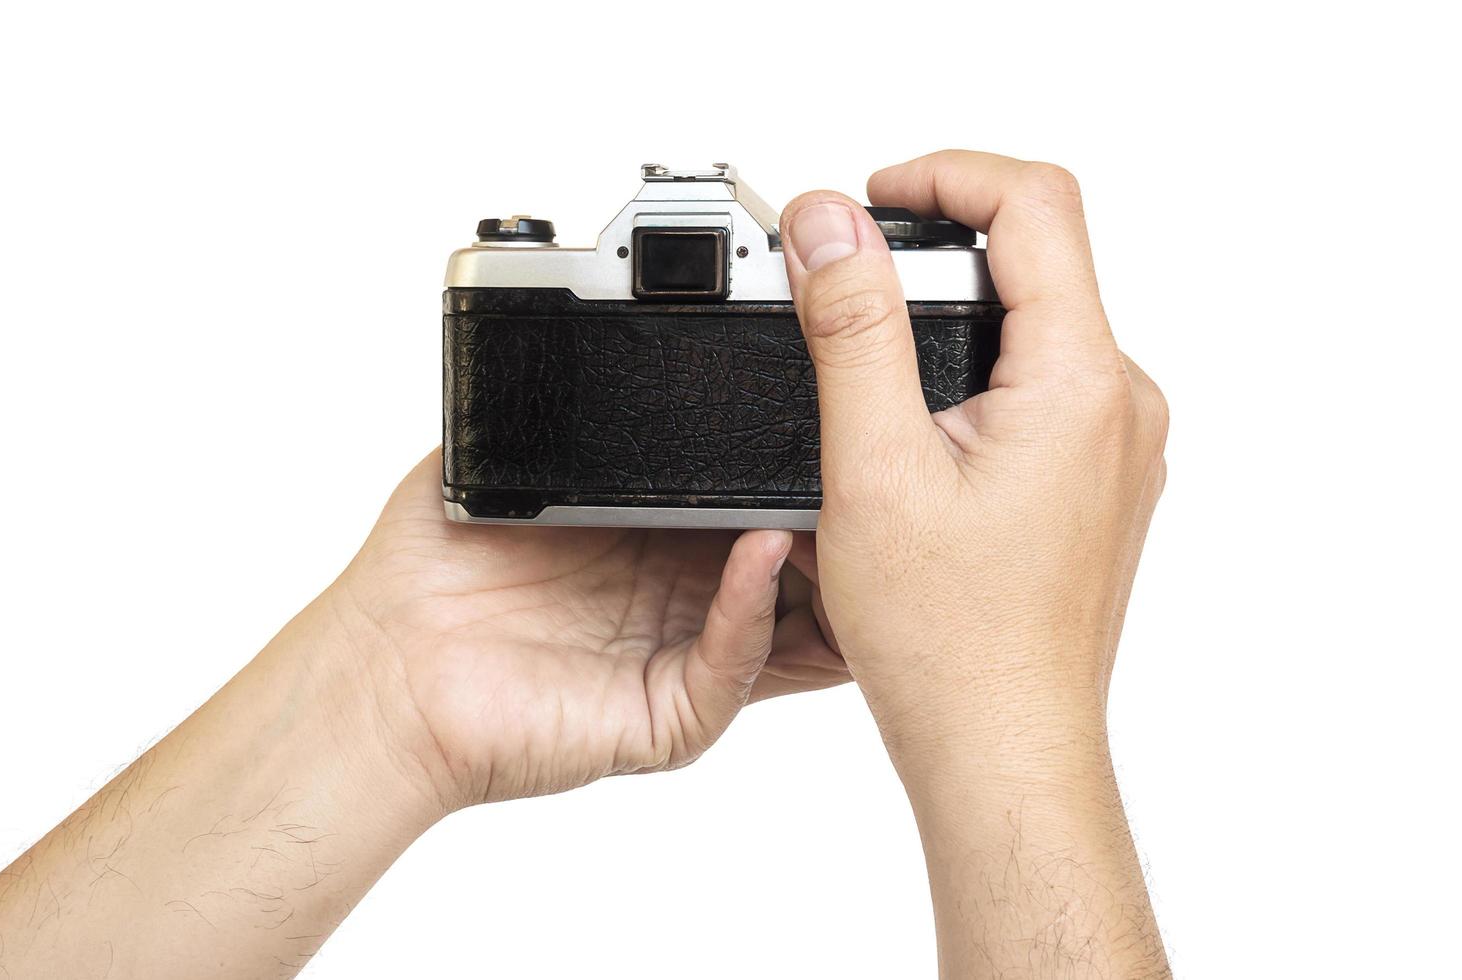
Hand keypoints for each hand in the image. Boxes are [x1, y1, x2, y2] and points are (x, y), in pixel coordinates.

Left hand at [330, 451, 846, 807]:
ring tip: (847, 507)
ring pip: (788, 627)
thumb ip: (565, 412)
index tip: (821, 414)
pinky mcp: (668, 715)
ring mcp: (678, 659)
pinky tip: (760, 549)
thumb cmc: (428, 573)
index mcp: (653, 541)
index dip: (790, 470)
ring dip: (820, 573)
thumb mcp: (505, 462)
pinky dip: (752, 608)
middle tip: (864, 461)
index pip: (751, 505)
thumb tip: (603, 331)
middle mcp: (677, 600)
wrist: (381, 668)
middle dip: (833, 523)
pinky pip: (731, 664)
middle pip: (791, 567)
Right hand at [778, 150, 1168, 975]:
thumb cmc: (951, 641)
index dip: (945, 175)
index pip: (1035, 205)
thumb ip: (853, 330)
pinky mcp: (1097, 479)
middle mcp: (1121, 406)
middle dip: (940, 242)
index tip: (872, 199)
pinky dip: (977, 370)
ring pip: (1039, 321)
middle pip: (1041, 255)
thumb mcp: (875, 466)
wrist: (1002, 746)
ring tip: (873, 355)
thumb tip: (832, 227)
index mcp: (1081, 383)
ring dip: (956, 310)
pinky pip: (1045, 382)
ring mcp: (1117, 446)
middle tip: (853, 274)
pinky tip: (920, 426)